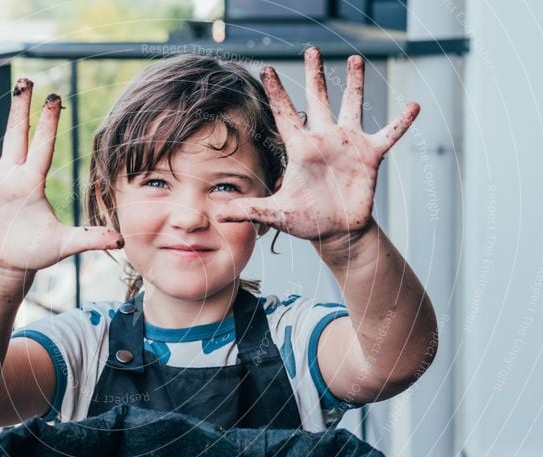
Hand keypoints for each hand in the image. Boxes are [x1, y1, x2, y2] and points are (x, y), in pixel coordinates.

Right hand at [0, 80, 123, 276]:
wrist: (8, 263)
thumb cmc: (37, 252)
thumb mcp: (63, 244)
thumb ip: (89, 237)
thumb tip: (120, 241)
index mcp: (33, 181)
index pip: (42, 145)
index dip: (47, 122)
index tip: (54, 97)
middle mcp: (11, 174)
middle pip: (16, 134)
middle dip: (20, 107)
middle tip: (24, 79)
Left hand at [217, 47, 418, 246]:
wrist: (335, 232)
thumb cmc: (305, 220)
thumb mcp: (275, 214)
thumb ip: (248, 209)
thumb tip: (218, 214)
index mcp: (301, 149)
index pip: (285, 115)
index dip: (276, 93)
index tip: (265, 69)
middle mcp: (324, 139)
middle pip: (319, 99)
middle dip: (314, 75)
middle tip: (311, 50)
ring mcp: (349, 145)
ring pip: (352, 106)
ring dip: (355, 84)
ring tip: (356, 59)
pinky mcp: (370, 156)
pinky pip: (389, 134)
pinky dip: (402, 122)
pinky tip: (414, 106)